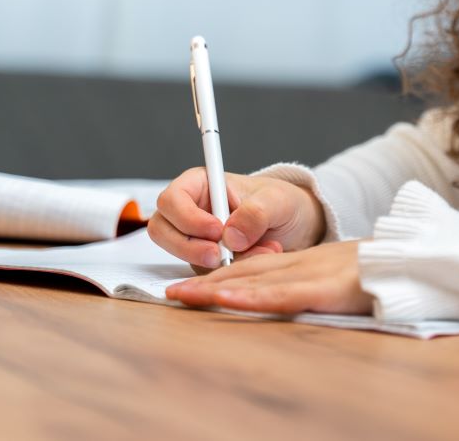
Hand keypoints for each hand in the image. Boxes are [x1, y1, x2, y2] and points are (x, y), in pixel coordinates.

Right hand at [148, 168, 325, 270]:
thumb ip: (256, 212)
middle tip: (219, 256)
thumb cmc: (280, 202)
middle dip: (188, 247)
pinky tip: (260, 257)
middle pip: (163, 231)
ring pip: (181, 255)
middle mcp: (191, 211)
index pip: (171, 199)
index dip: (187, 217)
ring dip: (214, 262)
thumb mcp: (278, 200)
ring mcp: (194, 238)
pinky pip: (203, 272)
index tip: (216, 230)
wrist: (295, 225)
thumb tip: (231, 236)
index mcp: (200, 185)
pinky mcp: (204, 261)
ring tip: (259, 251)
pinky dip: (229, 272)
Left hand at [165, 240, 372, 315]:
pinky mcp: (326, 289)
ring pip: (257, 280)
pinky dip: (251, 295)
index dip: (224, 275)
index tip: (193, 286)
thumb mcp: (349, 275)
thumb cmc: (389, 271)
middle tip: (172, 294)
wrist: (420, 259)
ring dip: (217, 289)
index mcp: (310, 261)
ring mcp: (314, 274)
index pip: (258, 267)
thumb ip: (323, 282)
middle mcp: (305, 264)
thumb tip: (302, 292)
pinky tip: (227, 298)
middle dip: (209, 282)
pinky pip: (281, 294)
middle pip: (249, 271)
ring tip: (183, 297)